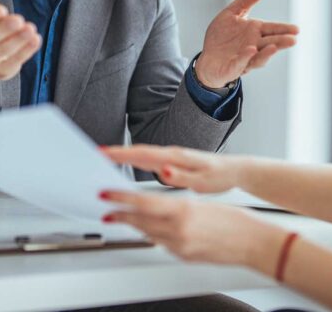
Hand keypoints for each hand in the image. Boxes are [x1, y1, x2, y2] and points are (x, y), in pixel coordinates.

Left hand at [100, 190, 285, 267]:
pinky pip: (161, 243)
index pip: (144, 203)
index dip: (122, 198)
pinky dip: (150, 233)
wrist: (252, 243)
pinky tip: (146, 228)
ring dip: (132, 223)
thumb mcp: (202, 203)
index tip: (107, 192)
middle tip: (105, 205)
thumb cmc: (235, 220)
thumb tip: (157, 202)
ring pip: (148, 233)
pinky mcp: (185, 257)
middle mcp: (179, 232)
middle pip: (140, 221)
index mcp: (184, 212)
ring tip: (119, 215)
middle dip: (120, 212)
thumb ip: (178, 205)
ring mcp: (181, 247)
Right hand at [101, 144, 246, 192]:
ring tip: (106, 159)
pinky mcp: (174, 162)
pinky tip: (130, 165)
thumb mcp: (202, 181)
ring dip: (124, 155)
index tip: (103, 152)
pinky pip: (149, 159)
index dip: (121, 154)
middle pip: (139, 152)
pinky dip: (136, 160)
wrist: (235, 170)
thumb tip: (162, 171)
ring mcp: (172, 157)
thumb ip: (181, 176)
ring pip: (143, 155)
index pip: (143, 154)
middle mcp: (171, 154)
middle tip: (96, 154)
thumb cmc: (220, 176)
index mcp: (175, 158)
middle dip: (117, 152)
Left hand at [195, 0, 298, 87]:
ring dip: (266, 53)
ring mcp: (244, 59)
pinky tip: (250, 50)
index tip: (297, 29)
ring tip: (274, 47)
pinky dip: (245, 58)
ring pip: (258, 58)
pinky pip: (239, 63)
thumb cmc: (223, 36)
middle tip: (293, 40)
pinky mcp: (232, 68)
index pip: (272, 29)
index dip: (284, 30)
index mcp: (255, 32)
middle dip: (280, 42)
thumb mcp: (235, 11)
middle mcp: (253, 46)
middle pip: (269, 44)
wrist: (208, 59)